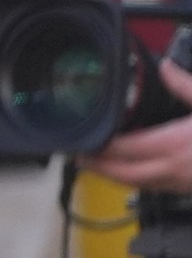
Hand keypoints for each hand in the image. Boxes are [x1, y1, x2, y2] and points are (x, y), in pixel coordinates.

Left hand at [83, 57, 191, 192]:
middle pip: (122, 174)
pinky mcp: (190, 190)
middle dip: (97, 167)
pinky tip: (134, 172)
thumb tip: (167, 67)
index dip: (99, 147)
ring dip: (114, 176)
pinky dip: (138, 181)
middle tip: (77, 156)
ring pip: (138, 185)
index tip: (81, 140)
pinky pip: (156, 189)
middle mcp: (174, 170)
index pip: (125, 149)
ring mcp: (182, 184)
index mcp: (175, 146)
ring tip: (96, 164)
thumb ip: (186, 86)